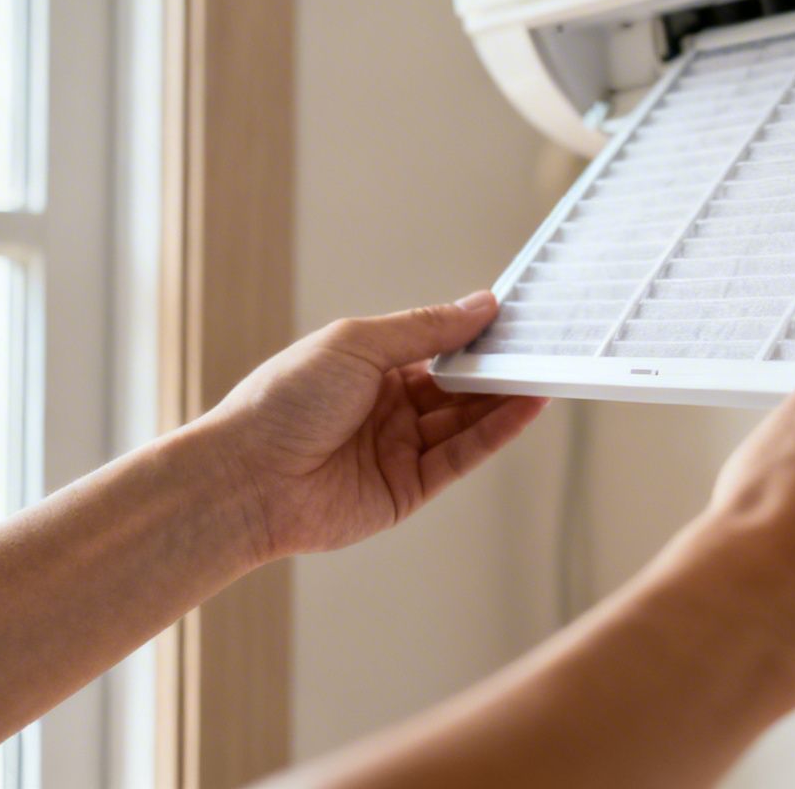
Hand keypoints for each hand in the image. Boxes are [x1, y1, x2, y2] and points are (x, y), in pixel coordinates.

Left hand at [191, 291, 545, 560]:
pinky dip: (497, 431)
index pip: (436, 347)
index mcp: (369, 368)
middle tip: (546, 344)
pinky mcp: (409, 490)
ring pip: (467, 420)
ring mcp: (399, 450)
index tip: (516, 316)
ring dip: (506, 397)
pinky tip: (526, 405)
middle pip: (458, 385)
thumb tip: (481, 304)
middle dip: (498, 365)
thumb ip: (425, 328)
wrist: (245, 479)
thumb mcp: (357, 345)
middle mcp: (387, 408)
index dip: (474, 333)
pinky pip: (463, 456)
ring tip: (549, 371)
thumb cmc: (285, 400)